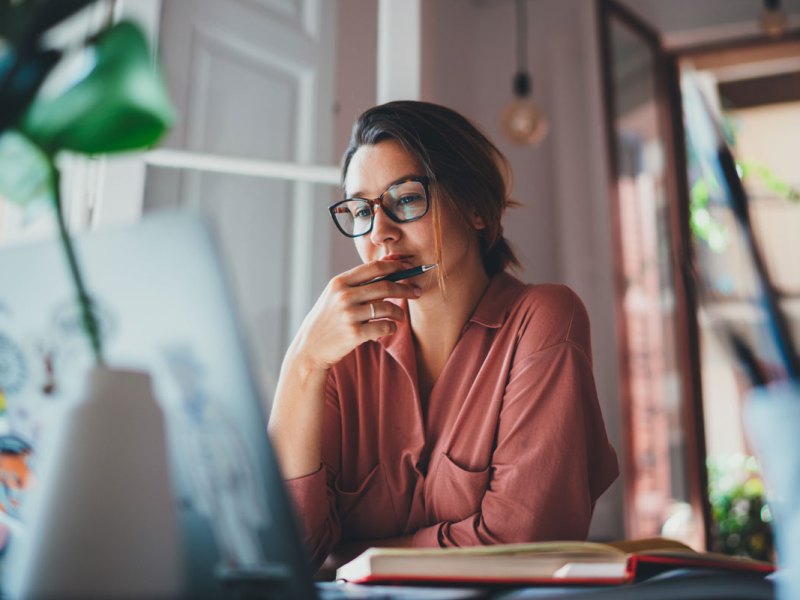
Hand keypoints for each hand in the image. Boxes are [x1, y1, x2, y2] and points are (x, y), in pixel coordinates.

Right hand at [292, 261, 421, 370]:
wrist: (310, 348)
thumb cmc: (327, 320)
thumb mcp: (334, 296)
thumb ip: (356, 284)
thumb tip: (387, 269)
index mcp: (339, 282)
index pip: (373, 268)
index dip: (395, 265)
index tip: (409, 267)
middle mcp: (344, 296)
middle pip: (385, 286)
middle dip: (405, 288)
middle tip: (416, 292)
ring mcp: (349, 315)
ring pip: (387, 308)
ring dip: (399, 312)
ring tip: (400, 317)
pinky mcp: (354, 334)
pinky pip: (384, 327)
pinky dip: (391, 328)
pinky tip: (389, 328)